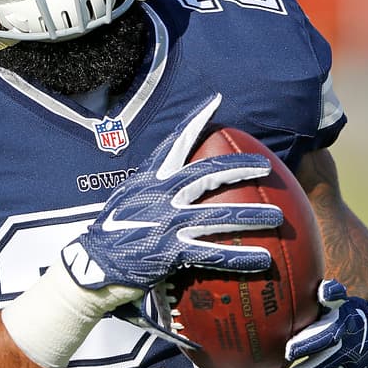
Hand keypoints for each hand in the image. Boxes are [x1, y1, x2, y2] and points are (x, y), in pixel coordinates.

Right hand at [62, 92, 282, 292]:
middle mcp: (159, 195)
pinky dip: (240, 257)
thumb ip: (150, 190)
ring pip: (218, 213)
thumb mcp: (127, 200)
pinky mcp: (169, 251)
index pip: (174, 143)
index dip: (196, 121)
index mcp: (148, 179)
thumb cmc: (111, 235)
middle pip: (207, 173)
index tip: (216, 102)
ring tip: (278, 217)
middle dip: (239, 167)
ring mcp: (165, 221)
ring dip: (251, 215)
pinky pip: (213, 252)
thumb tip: (173, 183)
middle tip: (265, 166)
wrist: (90, 266)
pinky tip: (262, 260)